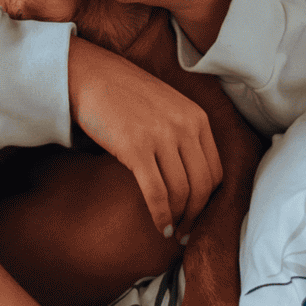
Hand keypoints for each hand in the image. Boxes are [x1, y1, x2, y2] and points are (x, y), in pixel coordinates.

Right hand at [67, 36, 222, 237]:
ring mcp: (160, 136)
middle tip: (185, 231)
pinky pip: (157, 193)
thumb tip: (191, 178)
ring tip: (171, 230)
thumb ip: (184, 133)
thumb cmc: (125, 95)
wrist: (90, 75)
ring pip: (181, 192)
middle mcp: (185, 126)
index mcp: (197, 117)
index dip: (208, 200)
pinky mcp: (136, 147)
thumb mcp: (167, 107)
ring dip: (178, 218)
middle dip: (195, 215)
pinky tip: (159, 225)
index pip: (215, 171)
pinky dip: (161, 215)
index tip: (196, 214)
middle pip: (202, 186)